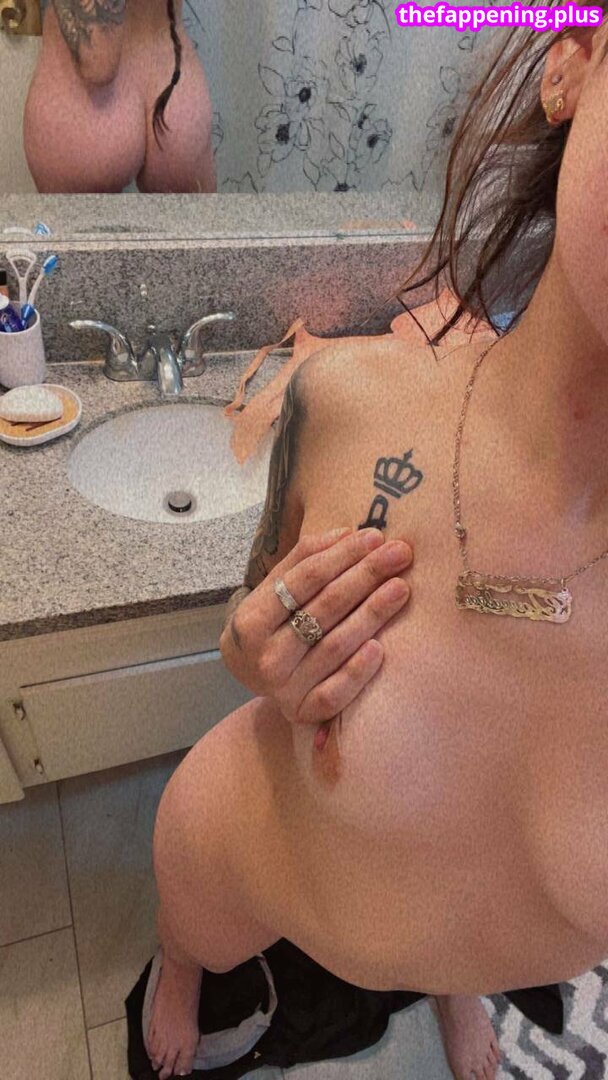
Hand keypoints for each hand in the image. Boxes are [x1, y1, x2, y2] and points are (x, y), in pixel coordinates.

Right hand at [219, 527, 412, 735]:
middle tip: (399, 553)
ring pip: (335, 646)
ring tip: (401, 587)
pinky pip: (336, 693)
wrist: (249, 673)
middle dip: (365, 576)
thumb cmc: (271, 621)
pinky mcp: (304, 712)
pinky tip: (380, 647)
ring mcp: (285, 689)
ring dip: (372, 614)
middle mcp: (266, 657)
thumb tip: (347, 534)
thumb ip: (305, 559)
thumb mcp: (274, 587)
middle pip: (324, 609)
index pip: (303, 580)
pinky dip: (358, 671)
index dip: (341, 556)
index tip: (374, 537)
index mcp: (252, 621)